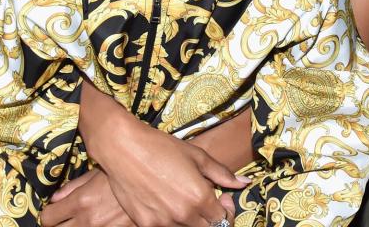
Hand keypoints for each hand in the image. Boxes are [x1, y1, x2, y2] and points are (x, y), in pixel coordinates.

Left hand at [41, 170, 132, 226]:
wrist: (158, 185)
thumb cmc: (128, 174)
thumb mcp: (99, 172)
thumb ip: (74, 186)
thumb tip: (56, 198)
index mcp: (81, 202)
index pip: (48, 217)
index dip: (50, 213)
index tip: (55, 211)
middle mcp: (88, 221)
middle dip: (60, 223)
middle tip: (68, 217)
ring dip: (78, 226)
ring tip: (89, 216)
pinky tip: (103, 220)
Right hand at [92, 117, 248, 226]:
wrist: (125, 149)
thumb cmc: (163, 148)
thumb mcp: (197, 156)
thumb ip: (222, 174)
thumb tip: (243, 183)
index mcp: (200, 198)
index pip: (222, 219)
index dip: (226, 209)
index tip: (222, 198)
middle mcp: (183, 215)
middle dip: (210, 217)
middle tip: (205, 200)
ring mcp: (162, 222)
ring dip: (190, 218)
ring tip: (184, 197)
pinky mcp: (144, 224)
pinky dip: (170, 220)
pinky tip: (166, 201)